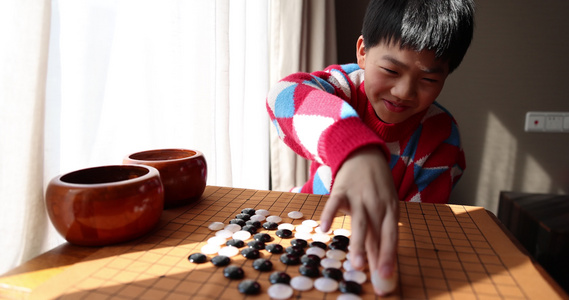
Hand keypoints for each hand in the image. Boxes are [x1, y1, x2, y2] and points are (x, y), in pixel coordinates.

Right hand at [319, 145, 398, 294]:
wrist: (363, 153)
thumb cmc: (376, 184)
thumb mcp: (385, 204)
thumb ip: (381, 229)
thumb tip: (380, 260)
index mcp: (390, 209)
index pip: (391, 236)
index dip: (390, 256)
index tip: (388, 276)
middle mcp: (376, 204)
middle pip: (377, 233)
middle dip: (378, 256)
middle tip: (377, 276)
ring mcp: (359, 196)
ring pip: (360, 222)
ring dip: (358, 244)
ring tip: (357, 264)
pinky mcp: (341, 189)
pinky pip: (334, 204)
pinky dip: (329, 215)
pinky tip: (324, 229)